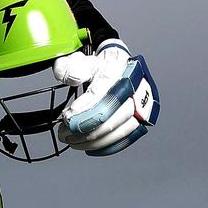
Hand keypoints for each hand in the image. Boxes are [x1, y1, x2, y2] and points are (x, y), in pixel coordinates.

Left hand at [52, 39, 158, 155]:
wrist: (121, 67)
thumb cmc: (101, 67)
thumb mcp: (83, 59)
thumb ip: (71, 66)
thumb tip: (71, 77)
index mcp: (120, 70)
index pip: (101, 94)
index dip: (83, 109)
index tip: (66, 117)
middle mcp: (136, 89)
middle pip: (111, 116)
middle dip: (84, 129)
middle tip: (64, 133)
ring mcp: (143, 106)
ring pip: (118, 131)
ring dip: (92, 141)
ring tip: (72, 141)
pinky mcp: (143, 121)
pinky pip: (125, 139)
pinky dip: (106, 147)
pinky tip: (89, 148)